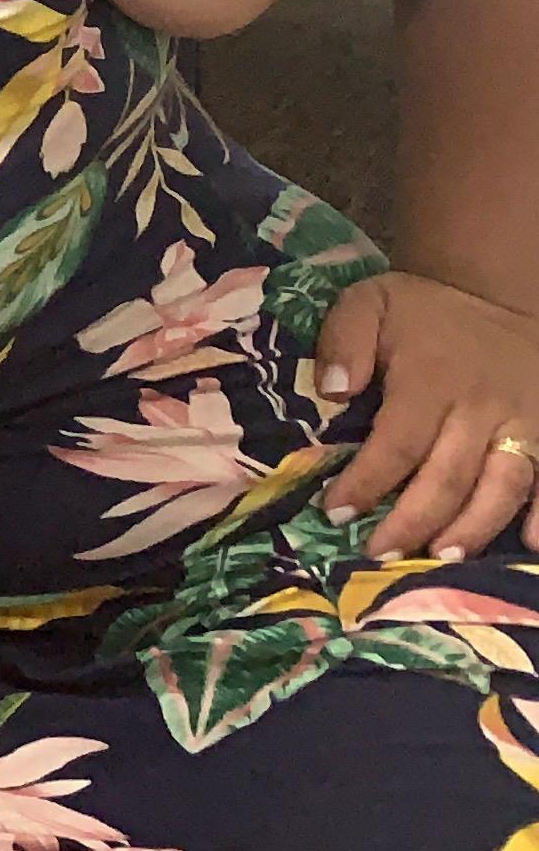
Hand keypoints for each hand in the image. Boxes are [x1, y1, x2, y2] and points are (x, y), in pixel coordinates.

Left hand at [317, 272, 538, 559]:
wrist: (498, 292)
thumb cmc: (423, 311)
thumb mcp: (369, 304)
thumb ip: (343, 340)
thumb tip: (332, 390)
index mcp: (432, 379)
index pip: (397, 444)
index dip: (367, 483)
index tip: (335, 512)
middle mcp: (483, 408)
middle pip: (449, 477)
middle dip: (414, 521)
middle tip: (380, 555)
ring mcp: (525, 424)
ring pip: (504, 486)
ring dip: (474, 528)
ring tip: (441, 558)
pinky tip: (532, 545)